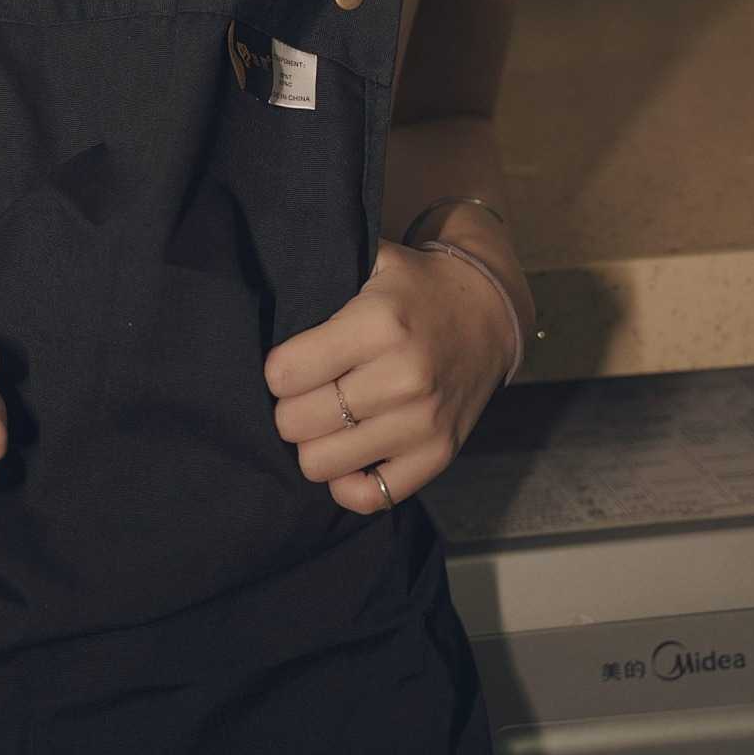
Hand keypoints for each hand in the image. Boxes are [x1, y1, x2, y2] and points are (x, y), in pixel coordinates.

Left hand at [262, 237, 514, 513]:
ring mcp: (424, 422)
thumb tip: (265, 292)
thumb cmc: (413, 287)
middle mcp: (404, 377)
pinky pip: (370, 497)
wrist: (488, 311)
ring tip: (324, 418)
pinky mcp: (439, 455)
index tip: (286, 363)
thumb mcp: (370, 258)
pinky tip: (347, 450)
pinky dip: (347, 482)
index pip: (286, 373)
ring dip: (313, 443)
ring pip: (321, 464)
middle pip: (297, 422)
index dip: (276, 370)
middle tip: (303, 391)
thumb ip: (319, 269)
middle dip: (288, 408)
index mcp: (380, 323)